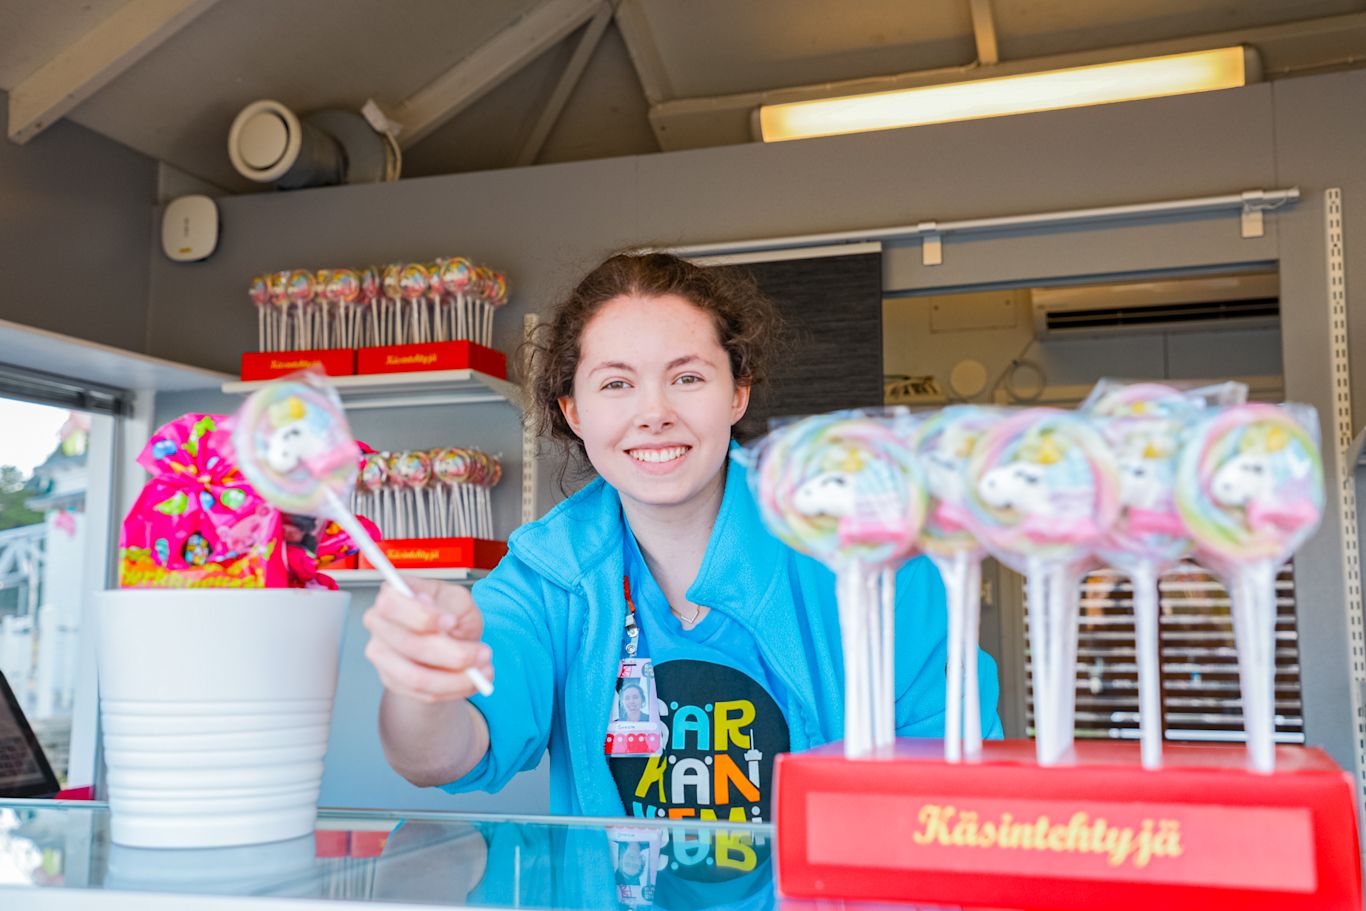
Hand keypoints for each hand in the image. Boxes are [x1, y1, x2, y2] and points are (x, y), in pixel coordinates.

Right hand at [363, 576, 494, 702]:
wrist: (447, 643)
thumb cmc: (451, 614)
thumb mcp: (458, 600)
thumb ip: (450, 603)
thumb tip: (435, 611)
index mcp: (392, 594)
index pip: (391, 604)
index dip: (421, 615)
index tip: (452, 621)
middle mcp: (379, 624)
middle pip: (410, 645)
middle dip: (454, 653)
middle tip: (485, 653)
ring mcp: (381, 655)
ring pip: (416, 677)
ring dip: (456, 679)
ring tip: (483, 672)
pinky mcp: (392, 680)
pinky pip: (423, 694)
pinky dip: (454, 690)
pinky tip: (472, 681)